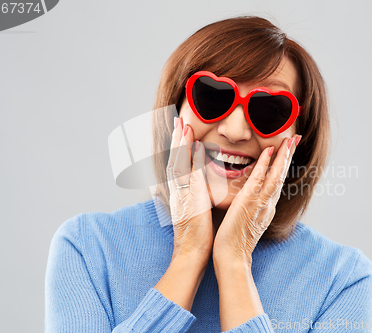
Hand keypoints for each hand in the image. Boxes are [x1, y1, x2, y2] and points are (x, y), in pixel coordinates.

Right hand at [166, 117, 213, 263]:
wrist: (189, 253)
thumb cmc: (195, 236)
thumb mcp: (191, 213)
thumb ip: (192, 199)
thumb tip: (192, 191)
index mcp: (179, 193)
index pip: (176, 165)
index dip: (178, 147)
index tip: (180, 131)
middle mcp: (177, 190)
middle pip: (174, 159)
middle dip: (176, 139)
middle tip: (178, 119)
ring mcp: (182, 193)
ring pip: (179, 162)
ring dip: (181, 142)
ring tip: (183, 124)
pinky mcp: (190, 198)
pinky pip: (190, 174)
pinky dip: (192, 158)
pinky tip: (197, 145)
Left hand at [212, 135, 300, 267]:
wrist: (232, 257)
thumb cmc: (235, 241)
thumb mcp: (248, 221)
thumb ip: (253, 208)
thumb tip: (252, 199)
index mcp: (267, 207)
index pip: (277, 181)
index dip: (283, 165)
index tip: (288, 149)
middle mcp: (268, 204)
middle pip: (281, 175)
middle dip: (289, 156)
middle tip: (296, 138)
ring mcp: (261, 203)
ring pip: (276, 175)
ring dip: (283, 157)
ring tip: (289, 140)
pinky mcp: (250, 203)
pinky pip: (260, 180)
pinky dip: (265, 165)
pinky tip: (269, 152)